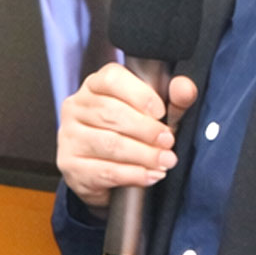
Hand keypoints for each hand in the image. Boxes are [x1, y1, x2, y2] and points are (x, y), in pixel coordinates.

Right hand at [56, 64, 198, 208]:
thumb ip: (173, 100)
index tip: (160, 111)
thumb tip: (185, 88)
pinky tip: (150, 175)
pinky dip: (133, 174)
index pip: (111, 78)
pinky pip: (105, 170)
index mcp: (95, 86)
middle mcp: (76, 107)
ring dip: (143, 154)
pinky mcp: (71, 165)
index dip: (139, 94)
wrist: (102, 174)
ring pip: (109, 143)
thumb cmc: (129, 136)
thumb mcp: (155, 116)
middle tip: (168, 141)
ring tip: (165, 161)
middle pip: (111, 113)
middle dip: (146, 129)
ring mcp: (70, 137)